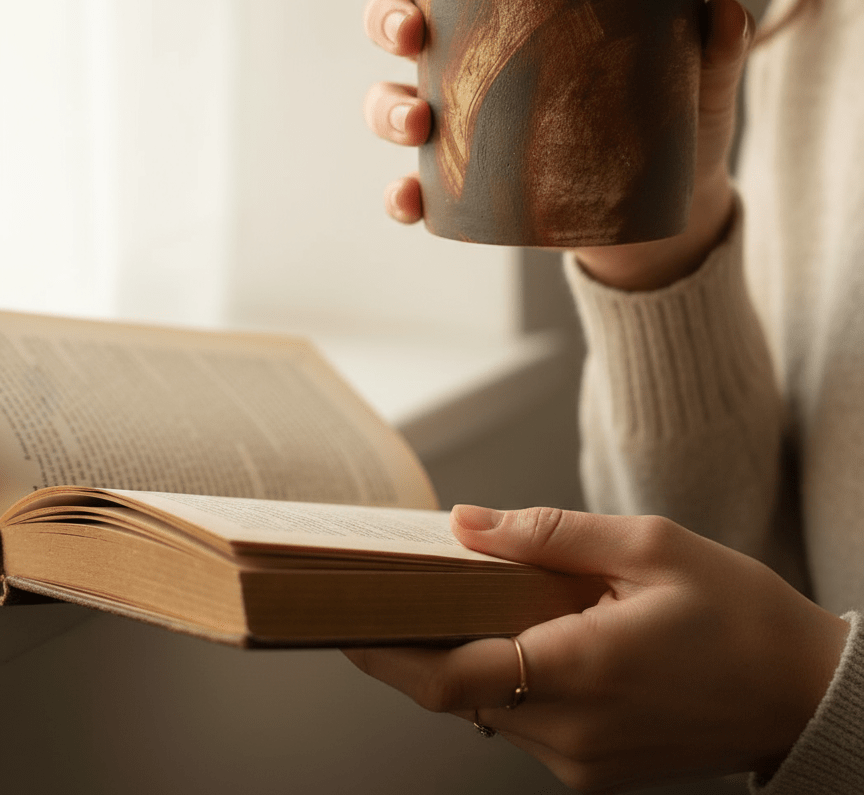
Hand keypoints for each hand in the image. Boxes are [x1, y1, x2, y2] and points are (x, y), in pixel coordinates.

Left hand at [347, 505, 848, 792]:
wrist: (803, 692)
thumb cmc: (737, 612)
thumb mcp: (647, 546)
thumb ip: (548, 535)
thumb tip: (466, 525)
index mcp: (583, 671)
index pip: (449, 677)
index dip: (386, 652)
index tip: (342, 620)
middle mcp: (573, 734)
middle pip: (458, 696)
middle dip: (414, 649)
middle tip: (384, 596)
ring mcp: (583, 763)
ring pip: (487, 711)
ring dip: (463, 659)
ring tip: (453, 602)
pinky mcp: (595, 772)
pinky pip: (524, 723)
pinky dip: (504, 679)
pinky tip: (517, 634)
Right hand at [363, 0, 753, 284]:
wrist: (668, 209)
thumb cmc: (672, 121)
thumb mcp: (696, 82)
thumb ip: (712, 48)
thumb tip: (723, 10)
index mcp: (511, 12)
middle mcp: (472, 61)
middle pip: (400, 26)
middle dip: (387, 20)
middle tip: (414, 31)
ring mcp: (463, 126)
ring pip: (390, 104)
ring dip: (385, 107)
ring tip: (419, 120)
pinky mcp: (467, 189)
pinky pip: (416, 190)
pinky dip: (402, 195)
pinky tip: (411, 199)